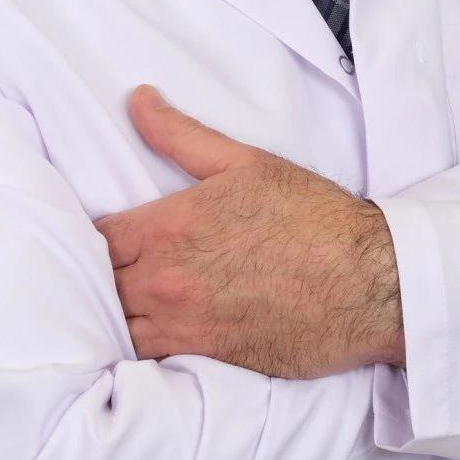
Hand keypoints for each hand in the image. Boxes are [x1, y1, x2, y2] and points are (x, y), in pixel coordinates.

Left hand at [95, 86, 403, 377]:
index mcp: (169, 225)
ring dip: (115, 314)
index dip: (90, 236)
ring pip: (116, 328)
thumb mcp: (244, 161)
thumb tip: (137, 99)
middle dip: (99, 275)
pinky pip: (149, 361)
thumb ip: (179, 133)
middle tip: (110, 268)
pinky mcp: (206, 361)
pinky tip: (148, 334)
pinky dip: (140, 349)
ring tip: (122, 302)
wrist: (368, 281)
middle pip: (98, 285)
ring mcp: (183, 326)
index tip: (101, 234)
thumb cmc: (312, 216)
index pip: (95, 238)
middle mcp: (166, 280)